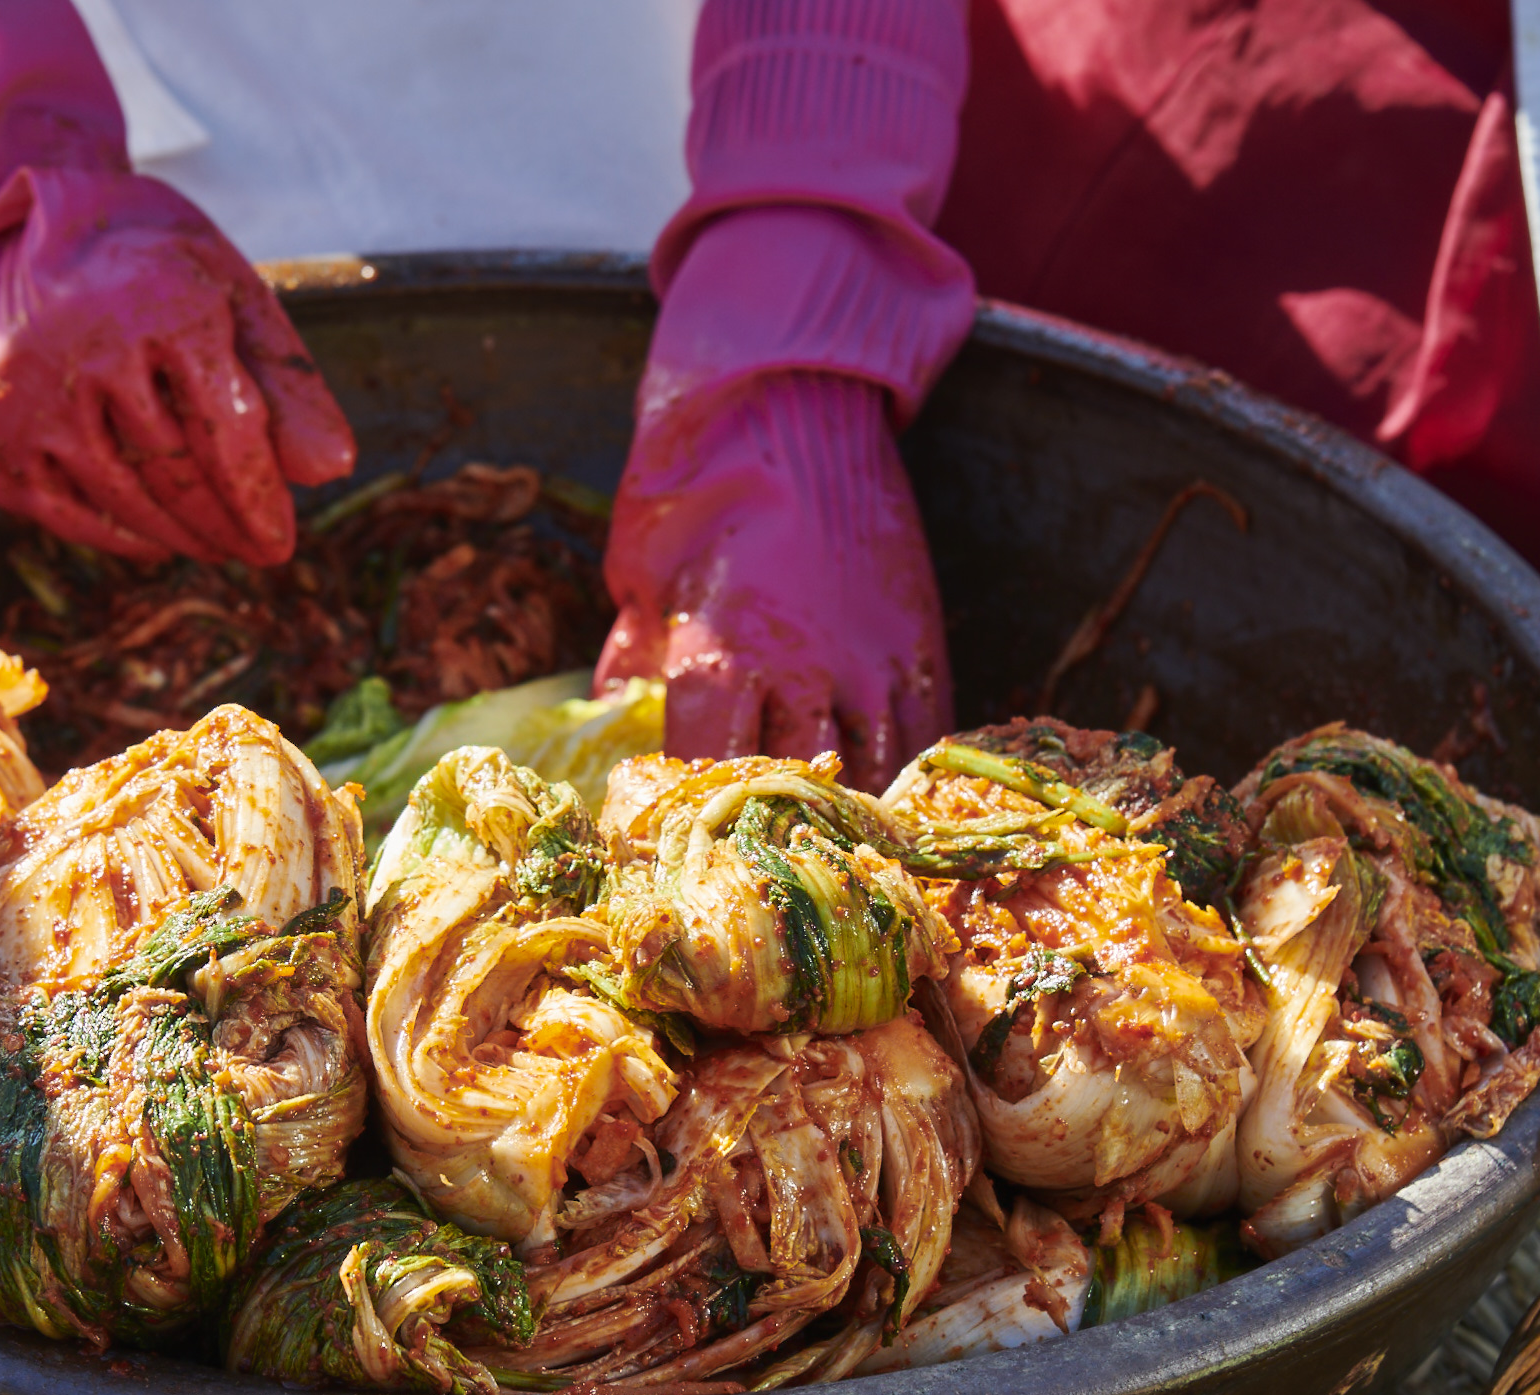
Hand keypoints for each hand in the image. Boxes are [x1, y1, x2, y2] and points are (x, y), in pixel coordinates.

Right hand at [0, 170, 355, 567]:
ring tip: (216, 546)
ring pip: (124, 499)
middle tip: (258, 551)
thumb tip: (333, 470)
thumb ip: (283, 380)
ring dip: (181, 536)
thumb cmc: (146, 261)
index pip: (226, 434)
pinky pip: (65, 512)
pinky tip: (155, 541)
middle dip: (226, 525)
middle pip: (176, 474)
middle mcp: (84, 351)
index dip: (258, 498)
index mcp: (160, 307)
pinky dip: (117, 535)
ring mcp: (26, 399)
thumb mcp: (227, 292)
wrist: (15, 224)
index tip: (280, 541)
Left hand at [596, 371, 953, 792]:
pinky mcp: (916, 643)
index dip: (688, 807)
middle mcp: (803, 669)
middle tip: (753, 846)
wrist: (792, 403)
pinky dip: (897, 768)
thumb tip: (619, 715)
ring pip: (868, 772)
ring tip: (820, 831)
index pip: (705, 770)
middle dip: (769, 820)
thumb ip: (636, 654)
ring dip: (841, 805)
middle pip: (791, 786)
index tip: (674, 825)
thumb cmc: (698, 482)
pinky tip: (878, 786)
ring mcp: (869, 660)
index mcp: (722, 654)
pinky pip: (920, 733)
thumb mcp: (642, 572)